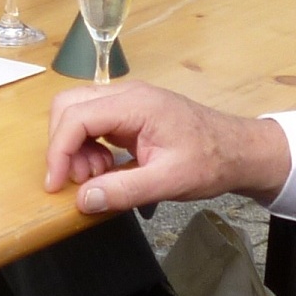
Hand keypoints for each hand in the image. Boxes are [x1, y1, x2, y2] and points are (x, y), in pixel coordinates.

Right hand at [43, 81, 291, 212]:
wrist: (239, 151)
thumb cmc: (210, 161)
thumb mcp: (168, 181)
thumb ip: (124, 190)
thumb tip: (83, 200)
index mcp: (135, 104)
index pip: (76, 117)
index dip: (59, 151)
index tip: (56, 185)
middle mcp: (126, 95)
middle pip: (69, 106)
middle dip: (63, 145)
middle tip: (80, 179)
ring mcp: (127, 101)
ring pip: (78, 113)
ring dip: (76, 147)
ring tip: (99, 176)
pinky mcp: (129, 113)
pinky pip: (94, 122)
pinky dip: (89, 146)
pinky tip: (107, 168)